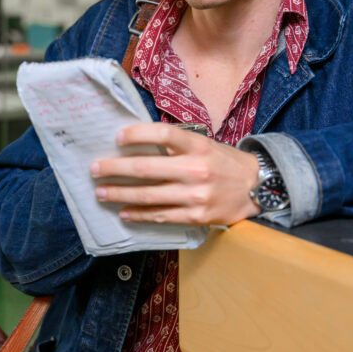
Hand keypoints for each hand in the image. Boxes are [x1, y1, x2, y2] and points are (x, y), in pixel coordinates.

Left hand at [90, 123, 261, 225]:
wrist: (257, 187)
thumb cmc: (225, 162)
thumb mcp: (205, 145)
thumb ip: (177, 146)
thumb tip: (139, 144)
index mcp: (198, 146)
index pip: (163, 135)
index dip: (137, 134)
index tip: (117, 136)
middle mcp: (196, 169)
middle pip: (146, 168)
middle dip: (115, 169)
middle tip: (95, 169)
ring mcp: (196, 196)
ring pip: (149, 196)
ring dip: (120, 194)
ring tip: (102, 192)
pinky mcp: (196, 216)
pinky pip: (161, 216)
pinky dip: (139, 215)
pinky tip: (124, 212)